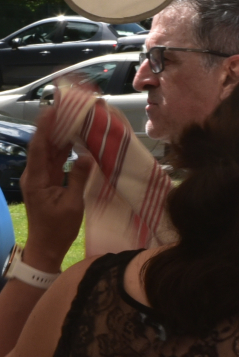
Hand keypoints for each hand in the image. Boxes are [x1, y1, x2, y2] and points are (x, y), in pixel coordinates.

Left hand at [19, 123, 90, 272]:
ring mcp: (40, 178)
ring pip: (48, 152)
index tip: (53, 109)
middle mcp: (35, 175)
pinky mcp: (46, 183)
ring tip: (71, 119)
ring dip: (58, 136)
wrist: (46, 247)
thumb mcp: (72, 204)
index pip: (39, 147)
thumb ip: (78, 178)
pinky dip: (62, 150)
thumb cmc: (58, 228)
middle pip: (43, 146)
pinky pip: (53, 162)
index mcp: (37, 178)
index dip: (45, 127)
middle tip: (66, 108)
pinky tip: (72, 141)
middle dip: (53, 127)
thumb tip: (85, 155)